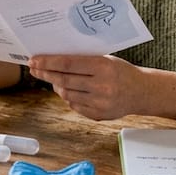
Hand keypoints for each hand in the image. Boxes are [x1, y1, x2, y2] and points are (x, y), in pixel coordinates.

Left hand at [29, 54, 144, 120]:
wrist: (141, 92)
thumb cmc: (121, 71)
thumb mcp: (106, 59)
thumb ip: (84, 61)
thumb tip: (54, 61)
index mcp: (103, 67)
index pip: (68, 64)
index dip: (49, 62)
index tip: (35, 60)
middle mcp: (101, 86)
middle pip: (64, 80)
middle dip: (46, 74)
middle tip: (34, 69)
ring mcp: (100, 102)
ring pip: (67, 94)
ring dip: (56, 86)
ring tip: (53, 79)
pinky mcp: (98, 115)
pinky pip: (75, 105)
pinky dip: (68, 97)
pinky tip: (68, 90)